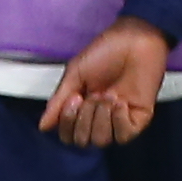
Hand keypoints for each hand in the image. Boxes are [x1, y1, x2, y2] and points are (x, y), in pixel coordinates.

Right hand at [41, 21, 171, 147]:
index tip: (74, 98)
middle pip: (83, 141)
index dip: (67, 122)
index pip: (69, 135)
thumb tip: (43, 126)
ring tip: (108, 95)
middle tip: (93, 95)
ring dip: (101, 117)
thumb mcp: (75, 74)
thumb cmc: (105, 51)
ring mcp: (119, 120)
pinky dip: (119, 120)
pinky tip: (120, 102)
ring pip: (102, 140)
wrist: (133, 39)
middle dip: (84, 118)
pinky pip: (124, 136)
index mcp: (82, 109)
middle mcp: (99, 118)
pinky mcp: (138, 118)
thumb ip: (58, 102)